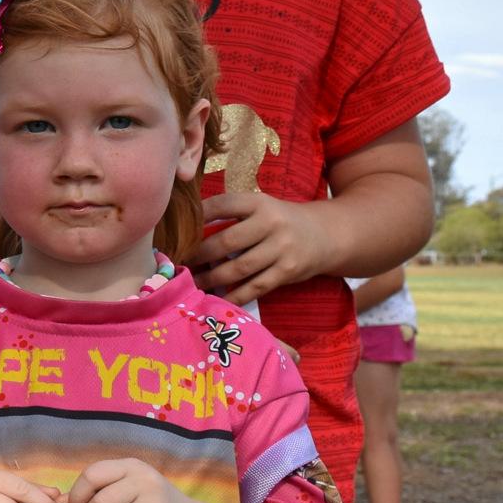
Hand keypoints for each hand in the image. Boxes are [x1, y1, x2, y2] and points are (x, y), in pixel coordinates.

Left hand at [189, 191, 333, 304]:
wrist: (325, 235)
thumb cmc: (280, 221)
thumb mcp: (261, 207)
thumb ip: (232, 214)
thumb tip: (189, 226)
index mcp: (259, 203)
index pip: (222, 205)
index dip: (197, 216)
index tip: (177, 230)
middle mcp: (271, 223)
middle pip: (226, 241)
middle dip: (199, 255)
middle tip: (179, 263)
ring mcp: (281, 249)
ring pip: (239, 268)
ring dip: (212, 278)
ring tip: (194, 283)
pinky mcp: (288, 271)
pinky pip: (256, 287)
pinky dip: (235, 296)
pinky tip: (219, 299)